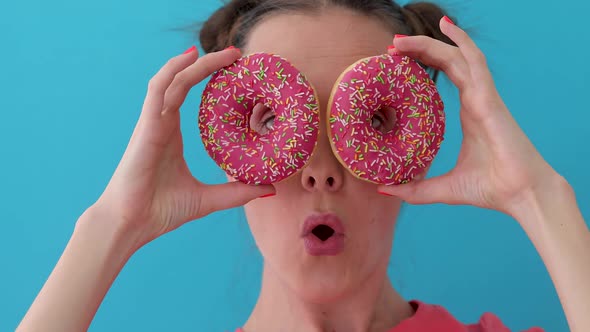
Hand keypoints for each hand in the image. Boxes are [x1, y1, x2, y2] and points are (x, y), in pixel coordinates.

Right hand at [89, 46, 274, 249]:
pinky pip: (159, 89)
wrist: (132, 224)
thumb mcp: (208, 199)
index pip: (192, 95)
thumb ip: (237, 192)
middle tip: (238, 54)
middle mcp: (161, 122)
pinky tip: (191, 57)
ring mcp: (152, 122)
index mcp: (172, 134)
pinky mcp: (146, 126)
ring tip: (226, 53)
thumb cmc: (161, 211)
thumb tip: (270, 189)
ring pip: (174, 79)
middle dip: (210, 64)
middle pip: (185, 81)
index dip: (211, 80)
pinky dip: (174, 70)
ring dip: (198, 63)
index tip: (237, 72)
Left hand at [377, 18, 558, 216]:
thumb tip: (383, 189)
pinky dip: (461, 43)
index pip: (444, 77)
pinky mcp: (489, 99)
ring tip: (402, 39)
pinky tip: (447, 28)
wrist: (522, 195)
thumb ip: (414, 189)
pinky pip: (474, 63)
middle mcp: (476, 98)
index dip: (422, 65)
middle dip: (420, 49)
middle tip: (391, 46)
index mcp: (469, 113)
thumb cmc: (491, 189)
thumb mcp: (442, 189)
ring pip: (457, 57)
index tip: (395, 62)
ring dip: (430, 43)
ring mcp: (484, 96)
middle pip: (447, 62)